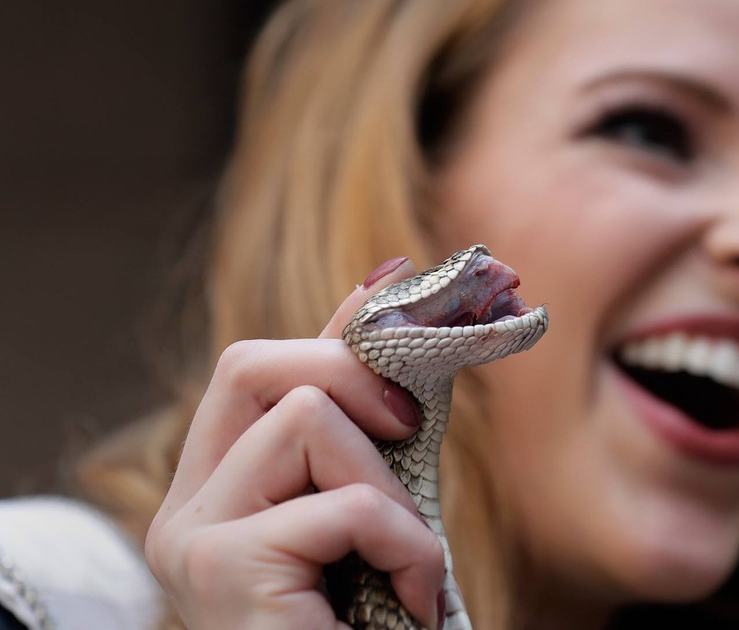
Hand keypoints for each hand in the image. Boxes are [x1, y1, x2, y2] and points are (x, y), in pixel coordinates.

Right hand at [145, 258, 445, 629]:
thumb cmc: (362, 621)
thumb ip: (365, 421)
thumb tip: (386, 295)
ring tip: (405, 561)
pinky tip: (408, 598)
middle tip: (408, 425)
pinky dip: (402, 544)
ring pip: (307, 423)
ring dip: (388, 487)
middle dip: (350, 374)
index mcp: (214, 487)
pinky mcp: (226, 570)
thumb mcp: (367, 505)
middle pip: (254, 366)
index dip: (331, 330)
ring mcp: (194, 539)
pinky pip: (343, 505)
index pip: (256, 370)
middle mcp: (184, 508)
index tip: (398, 288)